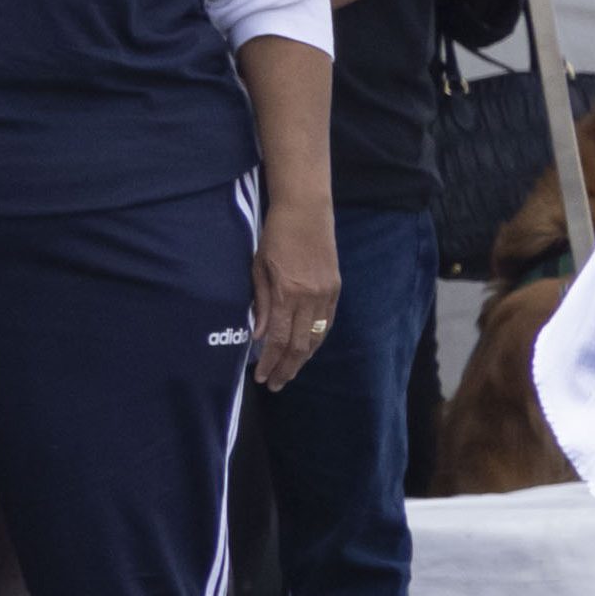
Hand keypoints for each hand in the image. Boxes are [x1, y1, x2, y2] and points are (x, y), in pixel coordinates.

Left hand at [250, 195, 341, 391]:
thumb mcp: (258, 267)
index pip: (280, 339)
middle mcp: (311, 298)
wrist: (306, 211)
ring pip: (317, 338)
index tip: (262, 377)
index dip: (271, 362)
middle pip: (300, 344)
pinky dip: (316, 341)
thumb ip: (261, 303)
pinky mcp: (336, 290)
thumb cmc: (275, 235)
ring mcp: (327, 294)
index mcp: (288, 292)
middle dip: (287, 368)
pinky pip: (327, 323)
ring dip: (302, 359)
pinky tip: (306, 351)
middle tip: (275, 384)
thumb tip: (259, 336)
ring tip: (288, 373)